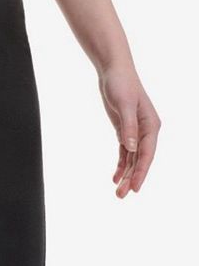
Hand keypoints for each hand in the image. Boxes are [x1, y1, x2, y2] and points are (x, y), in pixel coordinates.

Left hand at [97, 61, 160, 196]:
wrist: (113, 70)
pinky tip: (115, 177)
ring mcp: (135, 131)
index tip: (135, 187)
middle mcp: (146, 131)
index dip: (141, 171)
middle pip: (140, 159)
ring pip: (132, 158)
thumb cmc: (121, 83)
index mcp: (151, 125)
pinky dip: (121, 164)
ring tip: (118, 192)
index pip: (147, 154)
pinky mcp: (125, 130)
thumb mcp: (124, 104)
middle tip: (121, 195)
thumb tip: (131, 149)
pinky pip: (125, 152)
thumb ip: (128, 127)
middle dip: (132, 177)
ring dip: (125, 174)